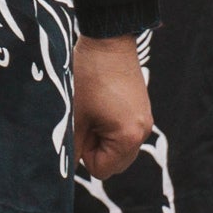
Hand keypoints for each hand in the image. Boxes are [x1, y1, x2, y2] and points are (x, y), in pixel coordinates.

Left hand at [70, 31, 153, 181]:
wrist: (107, 42)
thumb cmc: (87, 77)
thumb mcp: (75, 115)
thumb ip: (74, 145)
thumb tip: (68, 167)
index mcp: (128, 137)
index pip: (102, 170)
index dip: (84, 155)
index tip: (78, 130)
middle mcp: (143, 132)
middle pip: (114, 163)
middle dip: (95, 149)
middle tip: (84, 121)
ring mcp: (145, 121)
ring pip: (119, 148)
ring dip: (101, 138)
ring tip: (92, 112)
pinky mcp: (141, 110)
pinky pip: (124, 132)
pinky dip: (110, 127)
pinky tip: (100, 105)